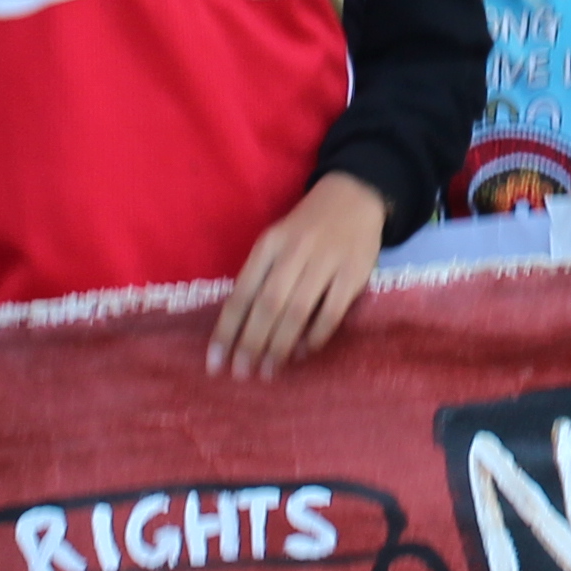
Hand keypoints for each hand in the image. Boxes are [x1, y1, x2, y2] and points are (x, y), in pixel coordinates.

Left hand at [213, 172, 390, 375]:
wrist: (355, 196)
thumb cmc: (307, 228)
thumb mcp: (276, 242)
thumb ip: (259, 277)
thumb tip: (240, 329)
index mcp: (268, 244)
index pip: (242, 293)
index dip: (227, 330)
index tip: (216, 362)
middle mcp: (294, 251)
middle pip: (268, 305)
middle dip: (252, 343)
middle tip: (243, 374)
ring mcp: (326, 261)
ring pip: (298, 311)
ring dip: (281, 345)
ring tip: (269, 371)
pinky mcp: (354, 272)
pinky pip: (332, 312)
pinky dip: (316, 336)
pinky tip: (304, 353)